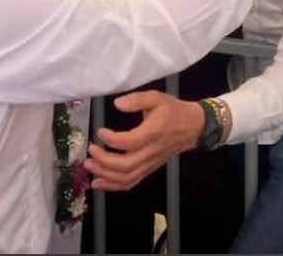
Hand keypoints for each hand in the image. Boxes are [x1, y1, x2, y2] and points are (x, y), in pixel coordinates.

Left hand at [84, 91, 203, 190]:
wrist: (193, 127)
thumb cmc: (173, 110)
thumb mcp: (157, 98)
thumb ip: (137, 100)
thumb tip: (117, 104)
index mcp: (152, 133)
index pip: (129, 142)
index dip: (111, 139)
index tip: (100, 131)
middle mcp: (151, 152)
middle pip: (125, 165)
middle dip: (103, 161)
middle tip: (90, 151)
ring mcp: (150, 163)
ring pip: (127, 177)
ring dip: (105, 175)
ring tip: (89, 166)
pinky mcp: (149, 169)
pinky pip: (131, 182)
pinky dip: (114, 185)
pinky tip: (99, 182)